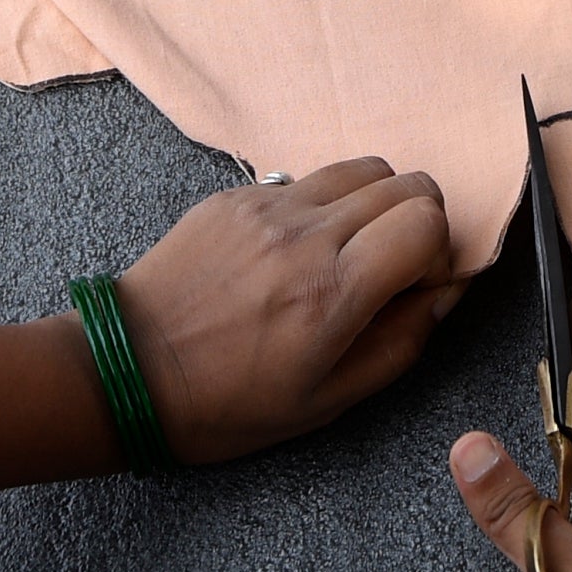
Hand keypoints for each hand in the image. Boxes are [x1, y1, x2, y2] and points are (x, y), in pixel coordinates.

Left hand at [118, 159, 459, 463]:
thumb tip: (444, 294)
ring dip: (376, 205)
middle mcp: (305, 235)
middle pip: (407, 183)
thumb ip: (402, 343)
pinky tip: (297, 251)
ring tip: (348, 253)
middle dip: (417, 224)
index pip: (427, 221)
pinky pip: (309, 178)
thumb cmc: (228, 403)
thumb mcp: (329, 401)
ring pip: (364, 168)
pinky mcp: (236, 196)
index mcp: (333, 292)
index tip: (414, 289)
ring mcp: (267, 206)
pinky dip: (325, 205)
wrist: (127, 370)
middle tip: (390, 270)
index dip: (438, 255)